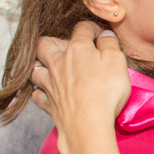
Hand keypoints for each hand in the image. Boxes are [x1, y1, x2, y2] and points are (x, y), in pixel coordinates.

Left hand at [30, 21, 129, 149]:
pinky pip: (37, 94)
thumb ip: (110, 44)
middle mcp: (58, 63)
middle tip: (67, 47)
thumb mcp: (117, 61)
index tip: (101, 35)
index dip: (93, 28)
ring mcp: (50, 84)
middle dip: (53, 41)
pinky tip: (47, 92)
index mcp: (77, 49)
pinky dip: (40, 91)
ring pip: (35, 68)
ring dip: (42, 66)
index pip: (82, 28)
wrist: (88, 124)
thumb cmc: (105, 91)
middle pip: (45, 44)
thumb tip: (105, 34)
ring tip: (52, 68)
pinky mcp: (48, 104)